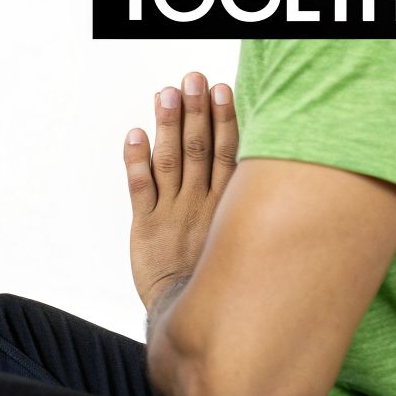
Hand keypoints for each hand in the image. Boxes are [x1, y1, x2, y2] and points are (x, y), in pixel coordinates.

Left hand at [125, 73, 238, 314]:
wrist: (188, 316)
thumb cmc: (214, 276)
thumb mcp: (238, 239)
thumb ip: (243, 202)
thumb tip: (260, 171)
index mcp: (225, 204)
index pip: (227, 153)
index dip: (223, 119)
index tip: (220, 89)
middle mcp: (199, 203)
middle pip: (197, 149)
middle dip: (194, 112)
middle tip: (191, 79)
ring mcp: (171, 213)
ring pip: (170, 162)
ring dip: (167, 125)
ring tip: (165, 93)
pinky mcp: (145, 226)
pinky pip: (139, 188)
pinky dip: (136, 160)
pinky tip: (135, 133)